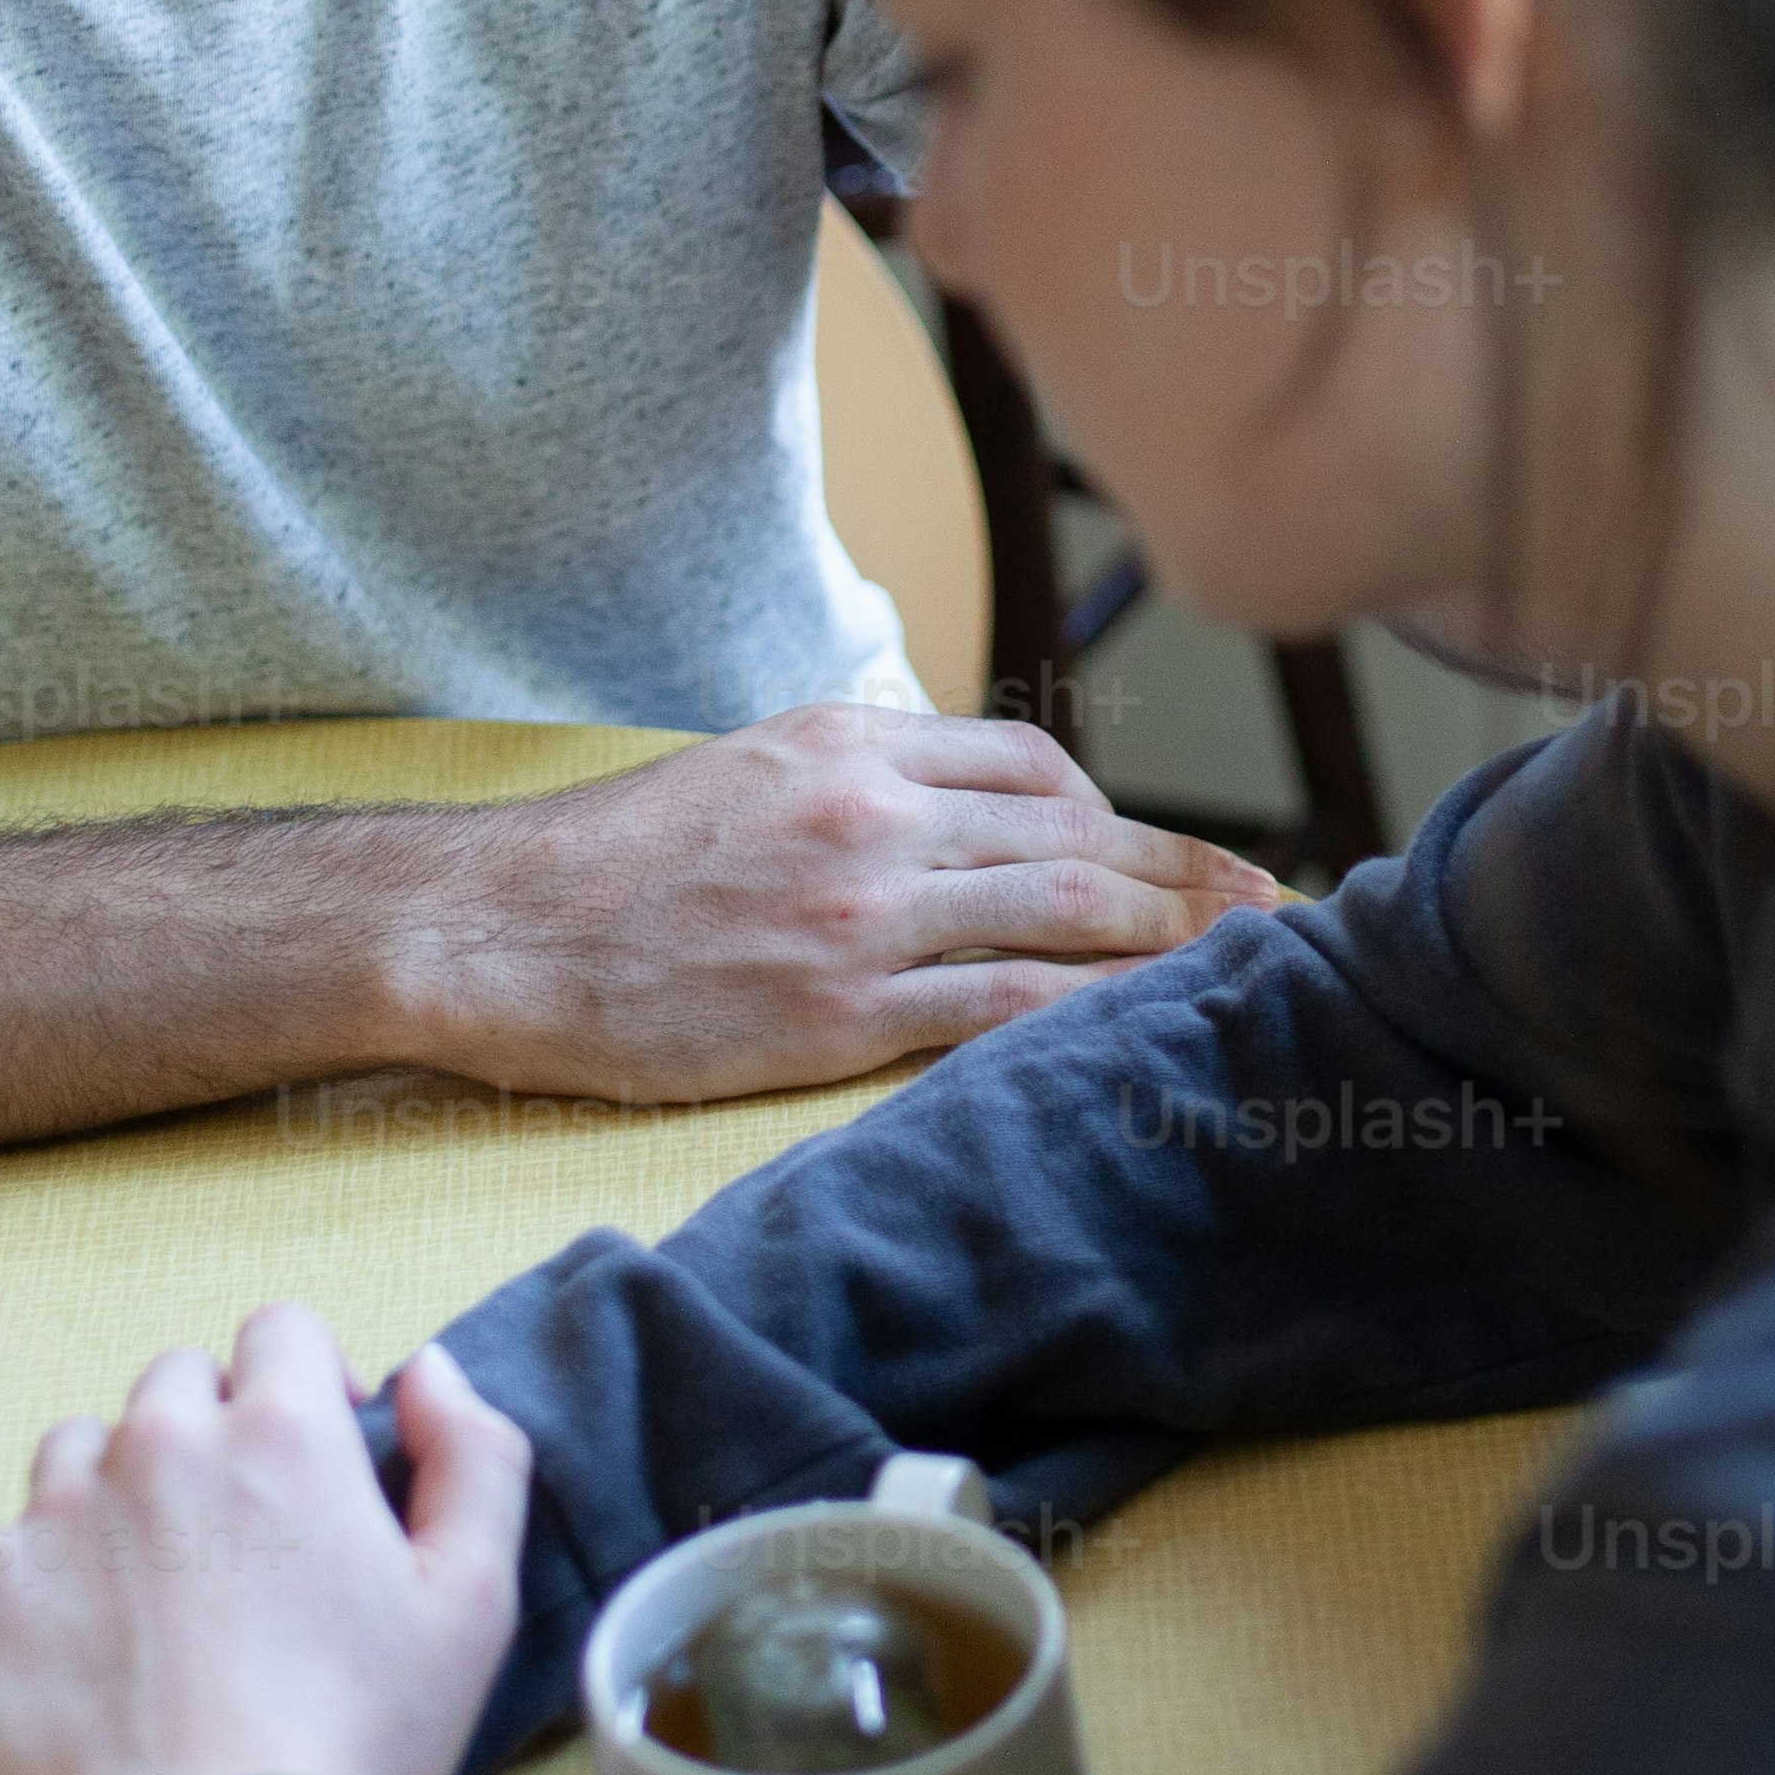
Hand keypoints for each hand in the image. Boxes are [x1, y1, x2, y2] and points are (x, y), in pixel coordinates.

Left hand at [0, 1299, 529, 1774]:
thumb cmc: (354, 1741)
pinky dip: (41, 1587)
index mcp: (283, 1431)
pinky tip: (84, 1663)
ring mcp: (57, 1510)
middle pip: (175, 1385)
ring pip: (79, 1453)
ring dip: (115, 1498)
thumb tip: (431, 1371)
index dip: (306, 1386)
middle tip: (236, 1552)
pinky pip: (4, 1546)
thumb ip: (477, 1456)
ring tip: (150, 1607)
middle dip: (209, 1439)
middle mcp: (158, 1442)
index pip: (280, 1331)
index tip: (315, 1462)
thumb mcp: (476, 1599)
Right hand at [402, 703, 1282, 1100]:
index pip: (1029, 762)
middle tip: (1277, 904)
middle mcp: (872, 811)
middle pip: (1078, 837)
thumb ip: (856, 780)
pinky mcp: (840, 1008)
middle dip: (1190, 873)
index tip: (1167, 854)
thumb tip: (955, 812)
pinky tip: (1147, 1034)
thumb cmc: (609, 864)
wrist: (497, 931)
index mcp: (848, 740)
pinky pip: (1005, 1009)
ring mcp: (863, 911)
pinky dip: (1094, 1015)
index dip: (1117, 810)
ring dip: (1173, 940)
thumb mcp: (744, 770)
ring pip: (1065, 915)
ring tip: (1248, 965)